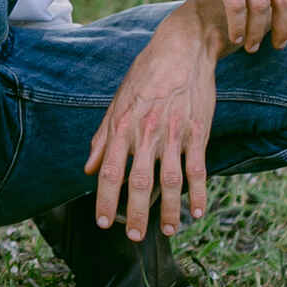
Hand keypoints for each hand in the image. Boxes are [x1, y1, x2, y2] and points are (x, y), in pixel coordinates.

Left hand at [84, 8, 218, 241]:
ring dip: (169, 210)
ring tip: (167, 230)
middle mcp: (146, 133)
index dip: (105, 199)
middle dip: (135, 213)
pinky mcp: (198, 132)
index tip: (103, 222)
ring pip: (171, 181)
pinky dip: (199, 194)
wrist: (182, 49)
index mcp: (122, 126)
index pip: (110, 171)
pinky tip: (196, 212)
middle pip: (139, 181)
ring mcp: (174, 134)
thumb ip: (102, 138)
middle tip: (133, 237)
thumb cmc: (145, 76)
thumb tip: (87, 169)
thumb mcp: (117, 102)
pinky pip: (198, 169)